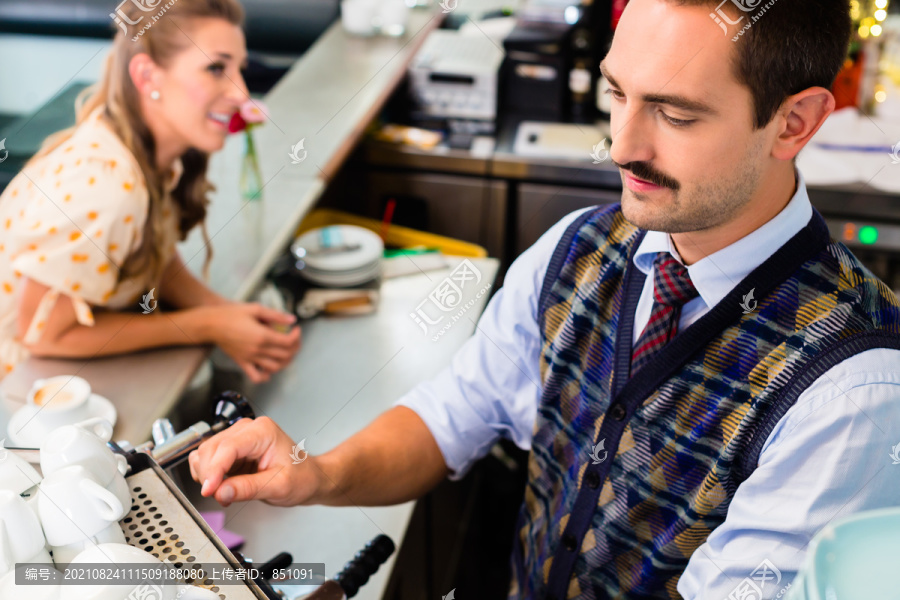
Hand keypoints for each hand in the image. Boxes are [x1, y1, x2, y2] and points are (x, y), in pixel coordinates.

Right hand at [188, 417, 319, 506]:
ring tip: (226, 492)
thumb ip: (249, 489)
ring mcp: (237, 437)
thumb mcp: (279, 486)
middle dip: (209, 475)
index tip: (208, 490)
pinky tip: (222, 486)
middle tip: (222, 497)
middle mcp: (247, 429)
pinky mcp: (230, 449)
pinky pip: (207, 459)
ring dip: (206, 475)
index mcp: (262, 431)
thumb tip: (220, 492)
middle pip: (211, 449)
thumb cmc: (301, 477)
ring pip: (204, 453)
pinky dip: (207, 474)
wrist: (307, 478)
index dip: (214, 470)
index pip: (228, 447)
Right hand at [198, 303, 300, 382]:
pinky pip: (256, 376)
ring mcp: (250, 358)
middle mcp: (257, 350)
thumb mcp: (256, 309)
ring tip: (286, 351)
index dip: (297, 336)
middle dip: (294, 347)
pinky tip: (269, 368)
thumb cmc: (231, 314)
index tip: (296, 329)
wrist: (211, 324)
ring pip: (275, 367)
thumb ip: (276, 315)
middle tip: (294, 339)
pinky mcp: (242, 362)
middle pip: (285, 355)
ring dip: (285, 361)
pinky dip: (266, 376)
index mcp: (262, 336)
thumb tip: (291, 320)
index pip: (288, 342)